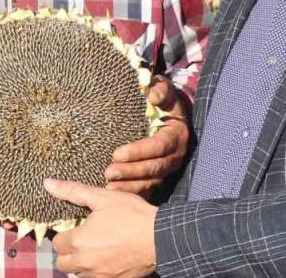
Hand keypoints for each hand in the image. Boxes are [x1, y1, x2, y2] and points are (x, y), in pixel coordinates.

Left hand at [45, 179, 157, 277]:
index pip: (57, 243)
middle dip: (69, 253)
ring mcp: (100, 276)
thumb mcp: (102, 198)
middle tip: (83, 241)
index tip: (76, 229)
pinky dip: (98, 273)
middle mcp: (85, 263)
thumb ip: (72, 191)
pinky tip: (108, 260)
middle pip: (63, 263)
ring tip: (96, 250)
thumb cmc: (132, 215)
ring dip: (82, 265)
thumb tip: (47, 184)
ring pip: (79, 274)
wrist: (160, 238)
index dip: (66, 235)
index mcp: (79, 241)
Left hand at [104, 77, 189, 195]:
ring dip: (130, 186)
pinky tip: (115, 195)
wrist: (174, 115)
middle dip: (131, 172)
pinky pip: (147, 188)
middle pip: (153, 167)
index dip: (138, 151)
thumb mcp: (165, 91)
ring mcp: (168, 168)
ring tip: (109, 187)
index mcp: (176, 135)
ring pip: (150, 181)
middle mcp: (175, 155)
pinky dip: (132, 192)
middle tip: (108, 172)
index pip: (158, 146)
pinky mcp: (160, 176)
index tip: (117, 154)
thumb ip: (160, 90)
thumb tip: (152, 95)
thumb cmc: (165, 102)